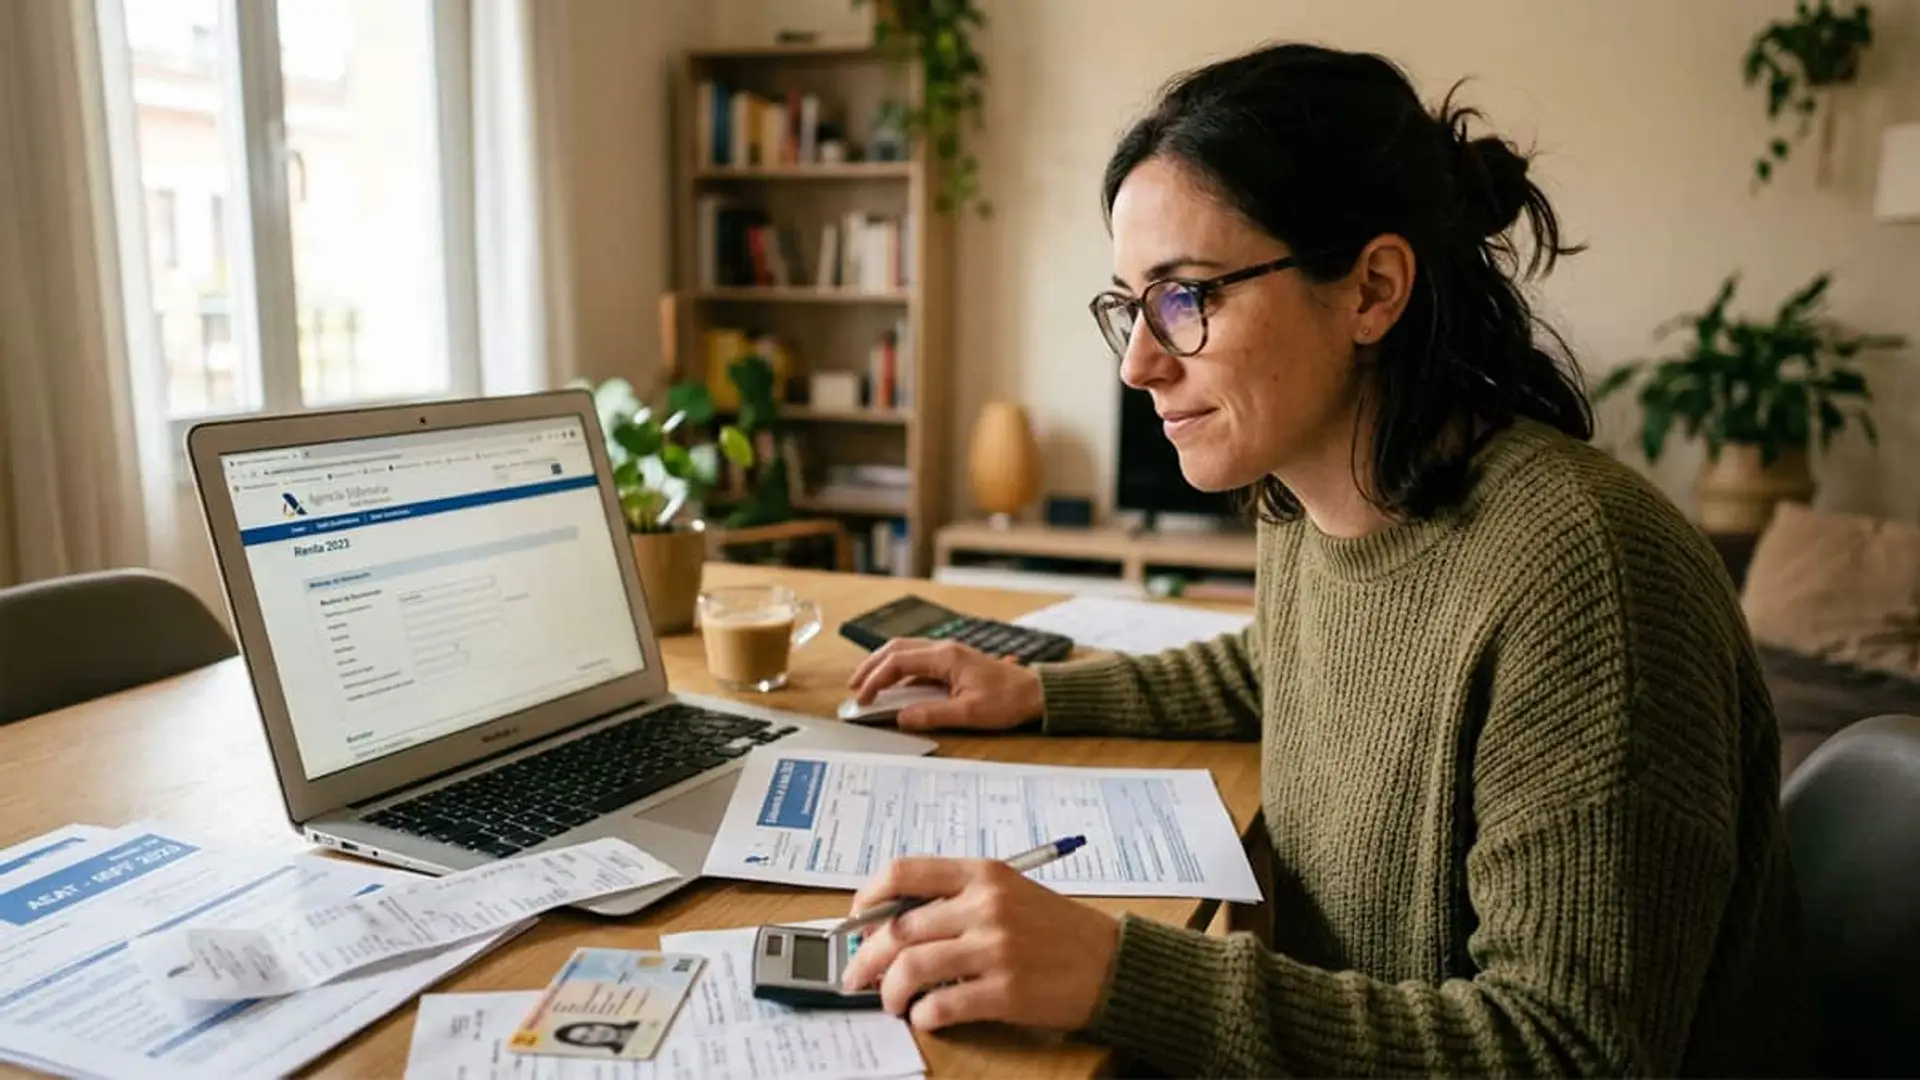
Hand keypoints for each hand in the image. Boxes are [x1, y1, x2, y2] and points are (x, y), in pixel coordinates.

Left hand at [840, 857, 1118, 1031]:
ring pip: (911, 967)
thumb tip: (893, 923)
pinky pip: (942, 1004)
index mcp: (983, 874)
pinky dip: (923, 1015)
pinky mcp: (1007, 991)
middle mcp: (986, 905)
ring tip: (891, 1001)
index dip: (868, 897)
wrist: (1113, 961)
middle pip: (898, 928)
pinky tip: (925, 1016)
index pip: (904, 872)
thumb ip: (957, 899)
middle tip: (856, 975)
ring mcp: (996, 948)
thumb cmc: (1057, 929)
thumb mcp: (1009, 893)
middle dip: (865, 956)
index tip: (856, 919)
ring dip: (889, 990)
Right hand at [845, 639, 1043, 731]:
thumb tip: (901, 717)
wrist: (1036, 693)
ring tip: (867, 684)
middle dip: (871, 666)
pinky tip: (894, 688)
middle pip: (896, 649)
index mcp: (945, 656)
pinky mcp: (953, 664)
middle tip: (853, 686)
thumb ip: (932, 714)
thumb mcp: (969, 713)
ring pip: (906, 652)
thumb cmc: (1008, 700)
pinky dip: (900, 672)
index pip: (898, 662)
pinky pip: (918, 662)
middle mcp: (944, 649)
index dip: (875, 680)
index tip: (863, 698)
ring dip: (883, 666)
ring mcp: (949, 655)